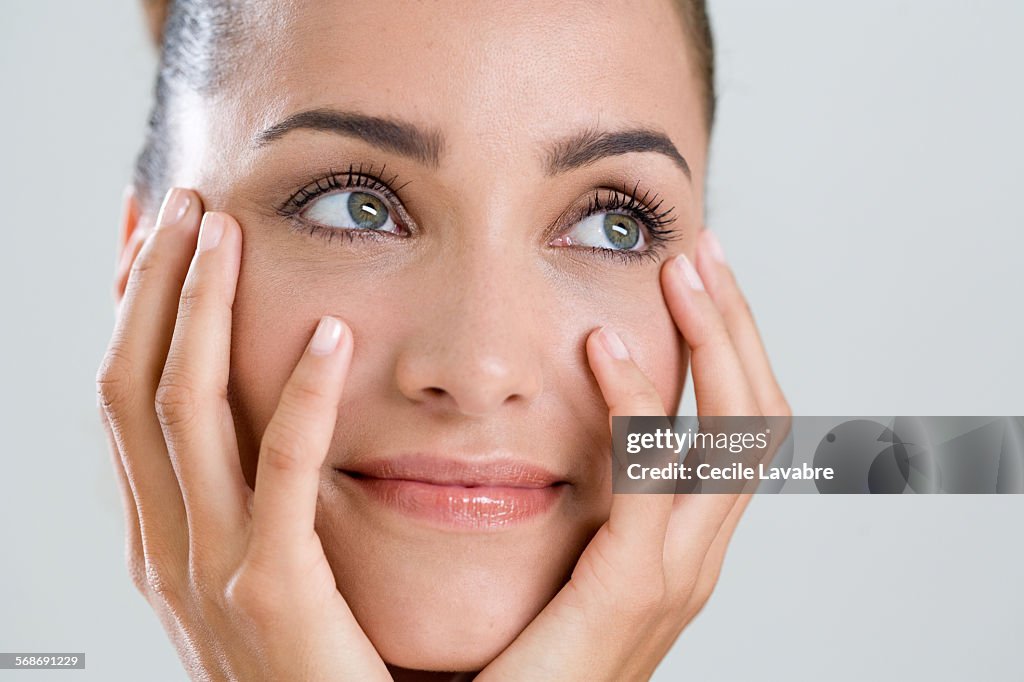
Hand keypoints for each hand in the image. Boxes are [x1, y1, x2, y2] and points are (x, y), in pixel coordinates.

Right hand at [96, 189, 390, 680]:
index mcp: (162, 535)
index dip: (130, 310)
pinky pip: (282, 474)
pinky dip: (302, 397)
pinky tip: (331, 334)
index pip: (125, 397)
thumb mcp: (250, 575)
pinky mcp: (275, 589)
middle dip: (153, 287)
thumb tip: (260, 419)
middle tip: (184, 204)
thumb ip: (246, 503)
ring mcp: (210, 569)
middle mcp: (167, 545)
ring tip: (225, 232)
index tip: (149, 235)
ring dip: (200, 311)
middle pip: (134, 384)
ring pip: (183, 410)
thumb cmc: (303, 663)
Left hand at [478, 228, 789, 680]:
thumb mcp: (565, 561)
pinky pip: (654, 475)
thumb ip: (580, 501)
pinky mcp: (633, 587)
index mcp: (683, 541)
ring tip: (681, 269)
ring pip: (734, 434)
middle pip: (758, 417)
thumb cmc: (517, 656)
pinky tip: (603, 346)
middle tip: (703, 251)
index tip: (692, 275)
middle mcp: (697, 554)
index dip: (729, 345)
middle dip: (736, 326)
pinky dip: (642, 401)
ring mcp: (678, 573)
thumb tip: (557, 422)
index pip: (737, 425)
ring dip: (713, 341)